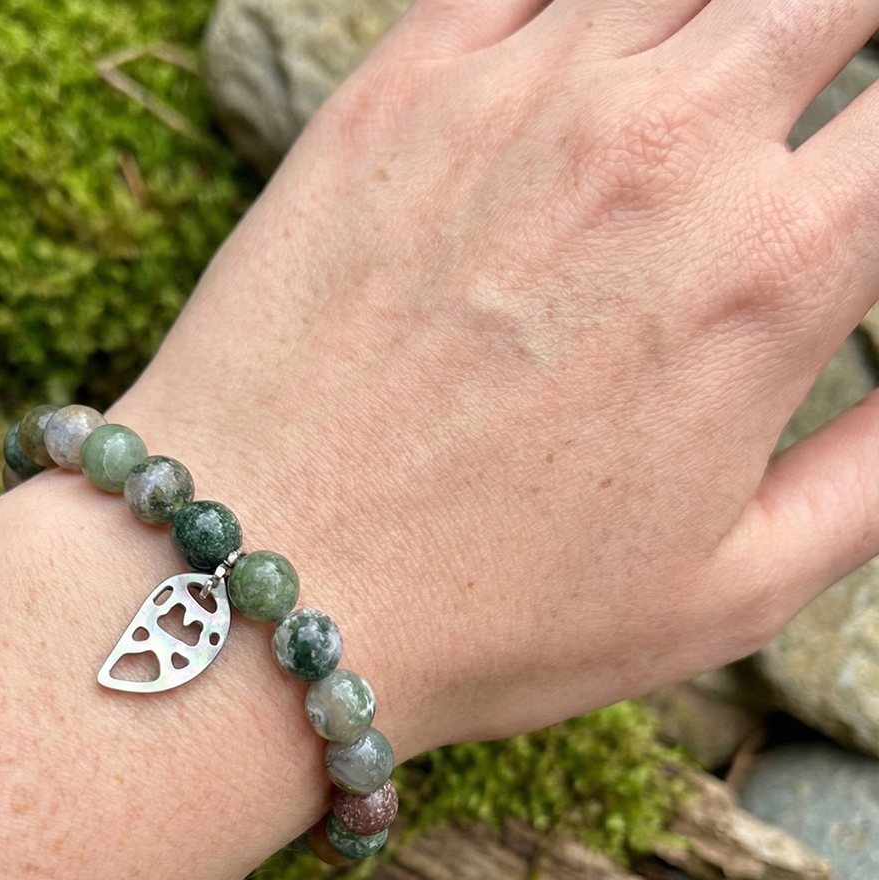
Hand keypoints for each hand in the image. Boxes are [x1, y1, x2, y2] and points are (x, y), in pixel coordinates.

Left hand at [117, 0, 878, 753]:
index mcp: (770, 268)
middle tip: (806, 102)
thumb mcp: (731, 592)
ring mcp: (513, 100)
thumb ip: (874, 476)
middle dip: (836, 34)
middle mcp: (658, 147)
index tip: (859, 184)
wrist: (262, 591)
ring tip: (698, 90)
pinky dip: (575, 5)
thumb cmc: (490, 617)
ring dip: (715, 20)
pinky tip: (581, 56)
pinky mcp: (391, 95)